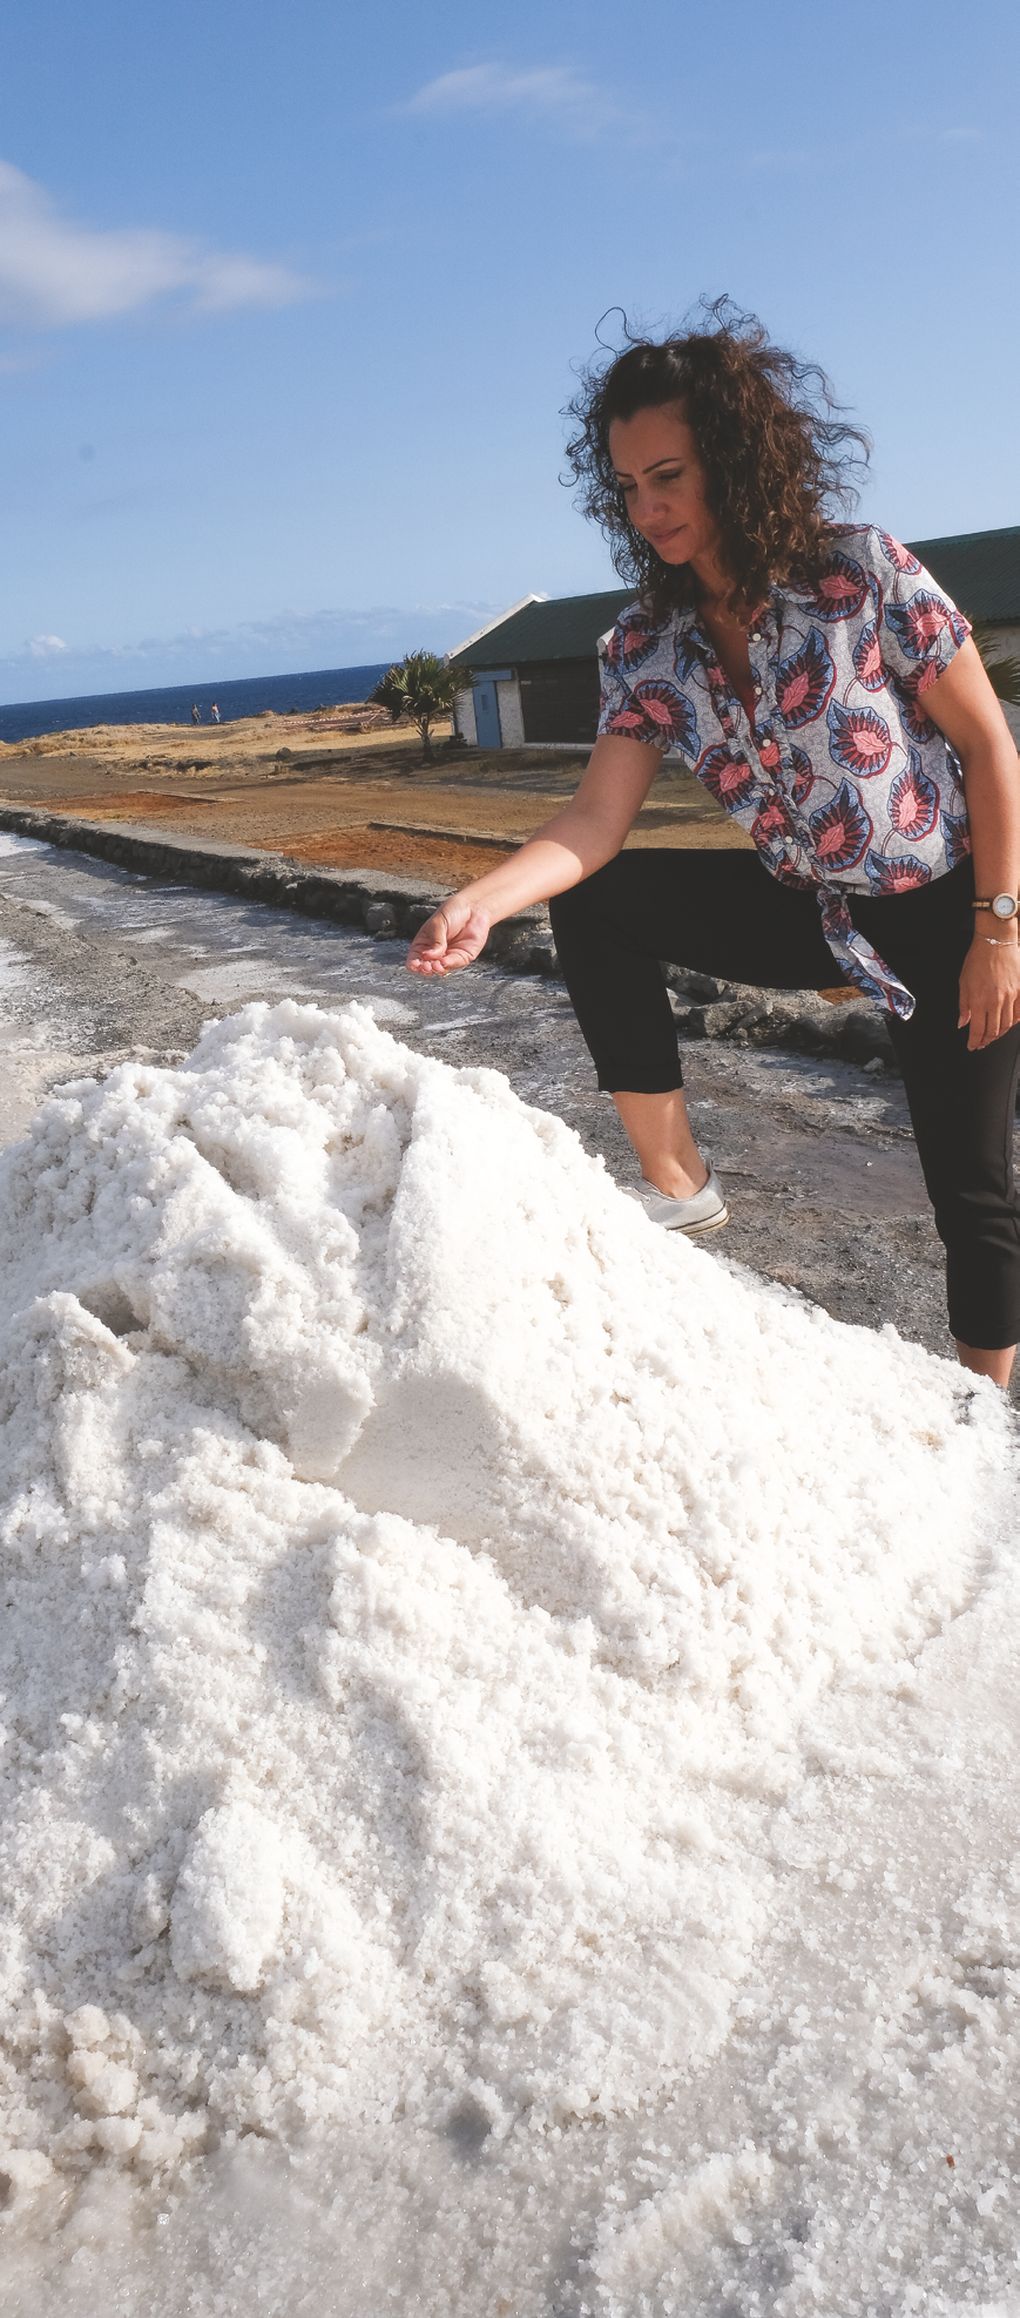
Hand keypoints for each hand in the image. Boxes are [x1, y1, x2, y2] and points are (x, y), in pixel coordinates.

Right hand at [405, 894, 491, 976]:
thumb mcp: (438, 923)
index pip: (414, 958)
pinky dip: (447, 965)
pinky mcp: (462, 958)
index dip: (413, 964)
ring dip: (436, 969)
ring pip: (439, 970)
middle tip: (426, 965)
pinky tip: (444, 962)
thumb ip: (434, 941)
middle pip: (426, 967)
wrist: (474, 907)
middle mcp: (435, 952)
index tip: (416, 964)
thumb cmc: (453, 911)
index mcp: (424, 943)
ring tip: (435, 965)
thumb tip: (429, 956)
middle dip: (425, 969)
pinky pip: (453, 965)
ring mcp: (448, 956)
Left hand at [958, 935, 1019, 1049]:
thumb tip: (962, 1022)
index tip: (972, 1046)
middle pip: (993, 1031)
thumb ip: (963, 1006)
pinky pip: (1019, 1013)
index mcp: (979, 1000)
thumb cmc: (978, 959)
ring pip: (1007, 1025)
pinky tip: (1008, 1024)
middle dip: (986, 1041)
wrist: (996, 942)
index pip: (977, 1030)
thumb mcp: (963, 983)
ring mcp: (1010, 997)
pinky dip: (1013, 1022)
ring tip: (993, 1036)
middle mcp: (996, 1001)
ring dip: (999, 1034)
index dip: (974, 1042)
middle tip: (981, 1043)